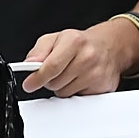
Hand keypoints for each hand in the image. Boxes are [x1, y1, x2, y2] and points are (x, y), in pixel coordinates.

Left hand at [23, 19, 138, 95]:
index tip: (29, 85)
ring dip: (62, 87)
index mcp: (74, 42)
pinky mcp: (103, 88)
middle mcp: (88, 57)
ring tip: (70, 74)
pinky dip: (75, 92)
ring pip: (65, 93)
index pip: (51, 66)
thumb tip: (29, 63)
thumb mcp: (56, 38)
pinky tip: (80, 80)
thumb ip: (39, 50)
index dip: (37, 78)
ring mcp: (97, 74)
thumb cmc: (80, 43)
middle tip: (56, 72)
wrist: (109, 46)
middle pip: (56, 83)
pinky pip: (78, 99)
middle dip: (49, 81)